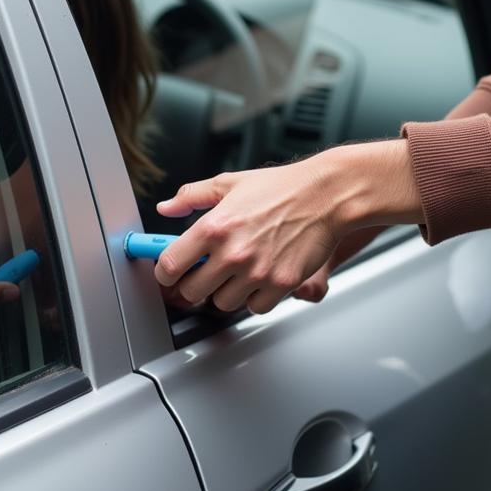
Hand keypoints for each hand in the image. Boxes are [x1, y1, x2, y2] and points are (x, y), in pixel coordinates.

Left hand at [154, 141, 420, 314]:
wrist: (325, 197)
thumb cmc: (281, 189)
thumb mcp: (230, 183)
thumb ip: (192, 196)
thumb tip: (167, 208)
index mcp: (213, 226)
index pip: (169, 266)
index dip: (165, 273)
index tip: (170, 273)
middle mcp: (232, 253)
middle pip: (192, 292)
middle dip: (196, 284)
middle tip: (207, 272)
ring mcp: (256, 272)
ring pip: (222, 303)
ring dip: (226, 292)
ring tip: (239, 272)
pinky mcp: (279, 285)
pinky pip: (255, 307)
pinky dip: (256, 298)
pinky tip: (260, 278)